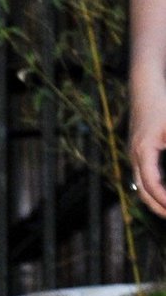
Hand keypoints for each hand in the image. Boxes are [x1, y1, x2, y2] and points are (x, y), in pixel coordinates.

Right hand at [128, 92, 165, 218]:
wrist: (144, 88)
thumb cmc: (162, 103)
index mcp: (143, 151)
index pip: (151, 184)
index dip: (162, 199)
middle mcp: (135, 156)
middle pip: (142, 191)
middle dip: (157, 207)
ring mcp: (133, 155)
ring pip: (140, 186)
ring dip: (153, 200)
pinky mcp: (136, 152)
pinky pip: (142, 177)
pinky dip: (152, 189)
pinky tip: (163, 193)